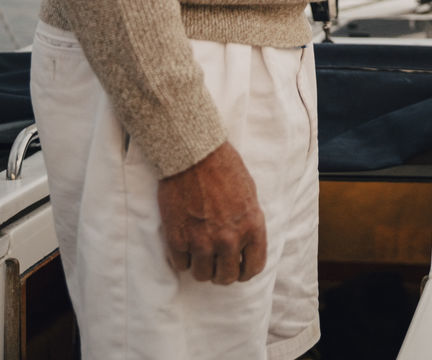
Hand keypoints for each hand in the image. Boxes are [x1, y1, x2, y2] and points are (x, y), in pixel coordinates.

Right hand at [157, 140, 266, 284]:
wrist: (194, 153)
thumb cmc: (224, 167)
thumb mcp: (249, 193)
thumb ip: (248, 222)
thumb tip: (245, 243)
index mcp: (252, 227)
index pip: (253, 268)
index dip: (245, 270)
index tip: (237, 265)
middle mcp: (229, 240)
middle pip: (226, 277)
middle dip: (221, 271)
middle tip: (216, 259)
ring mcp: (202, 242)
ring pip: (202, 276)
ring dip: (201, 265)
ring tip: (199, 250)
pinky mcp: (178, 239)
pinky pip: (181, 265)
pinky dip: (182, 257)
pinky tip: (184, 241)